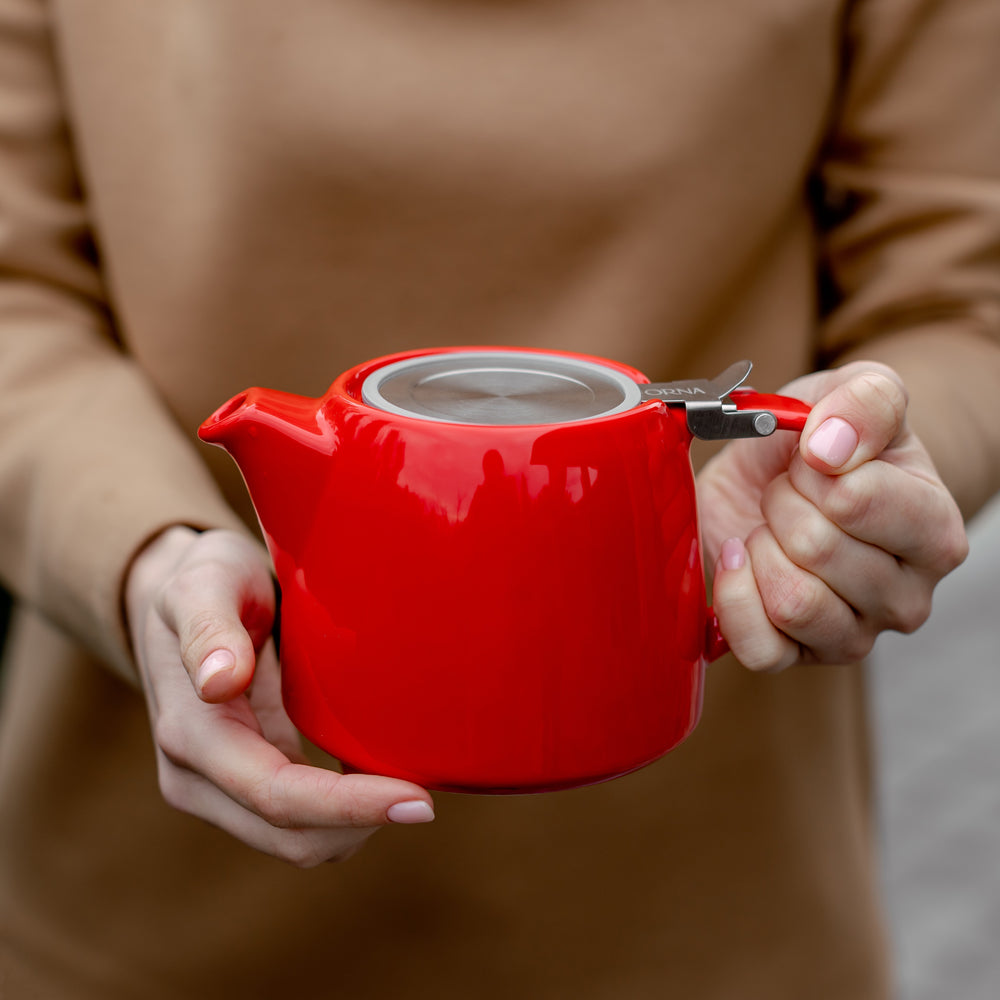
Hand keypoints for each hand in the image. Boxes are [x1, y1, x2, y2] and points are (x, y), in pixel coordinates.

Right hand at [124, 526, 433, 865]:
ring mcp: (215, 789)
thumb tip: (218, 683)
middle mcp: (194, 777)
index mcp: (190, 733)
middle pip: (291, 836)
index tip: (417, 800)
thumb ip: (208, 626)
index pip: (276, 795)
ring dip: (355, 824)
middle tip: (428, 796)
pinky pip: (300, 820)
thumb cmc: (200, 579)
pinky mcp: (241, 785)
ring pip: (299, 840)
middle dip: (361, 824)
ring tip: (410, 782)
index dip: (348, 806)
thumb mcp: (203, 582)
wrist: (171, 598)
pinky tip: (380, 773)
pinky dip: (343, 812)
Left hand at [698, 362, 967, 670]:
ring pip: (792, 600)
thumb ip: (866, 399)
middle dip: (782, 503)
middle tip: (786, 492)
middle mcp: (907, 597)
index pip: (857, 502)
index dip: (812, 470)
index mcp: (935, 532)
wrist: (772, 478)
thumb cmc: (822, 442)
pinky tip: (740, 560)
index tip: (811, 458)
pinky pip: (758, 646)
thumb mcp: (851, 393)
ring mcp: (852, 635)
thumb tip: (832, 445)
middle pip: (817, 550)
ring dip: (762, 547)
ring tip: (771, 527)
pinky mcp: (795, 657)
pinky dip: (734, 596)